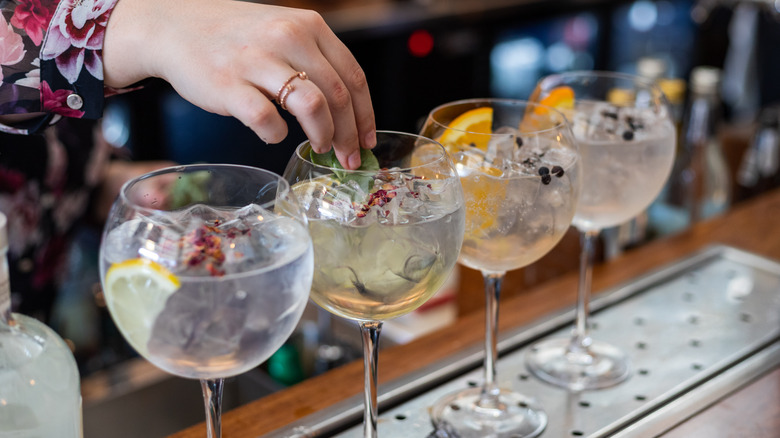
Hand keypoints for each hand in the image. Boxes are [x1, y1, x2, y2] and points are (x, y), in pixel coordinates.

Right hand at [103, 0, 375, 168]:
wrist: (174, 27)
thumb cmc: (235, 37)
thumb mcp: (283, 32)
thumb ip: (315, 62)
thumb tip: (349, 113)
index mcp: (308, 26)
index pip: (353, 77)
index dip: (365, 115)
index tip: (367, 140)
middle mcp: (287, 38)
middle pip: (337, 96)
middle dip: (349, 135)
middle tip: (347, 157)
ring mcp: (257, 60)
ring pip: (312, 106)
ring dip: (322, 136)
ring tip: (318, 148)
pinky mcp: (229, 85)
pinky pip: (267, 120)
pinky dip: (277, 135)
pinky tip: (274, 134)